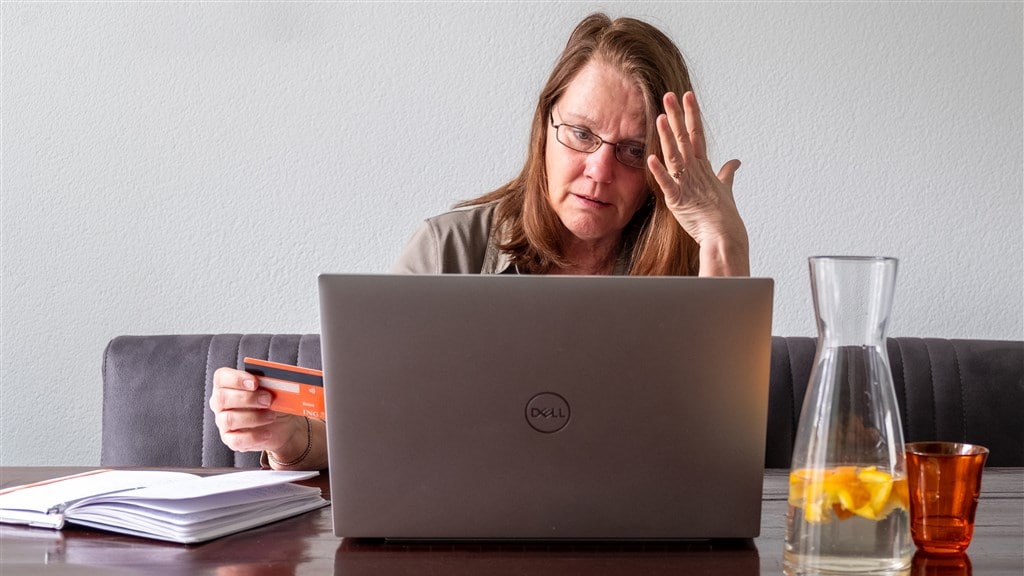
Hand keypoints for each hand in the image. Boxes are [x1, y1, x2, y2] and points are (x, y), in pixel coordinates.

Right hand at [209, 367, 320, 468]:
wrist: (283, 424)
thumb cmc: (274, 401)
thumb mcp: (275, 389)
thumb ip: (271, 382)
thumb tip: (278, 381)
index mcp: (228, 384)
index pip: (222, 377)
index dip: (236, 379)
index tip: (255, 382)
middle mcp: (221, 402)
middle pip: (222, 398)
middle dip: (248, 398)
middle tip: (268, 400)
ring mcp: (223, 421)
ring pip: (228, 419)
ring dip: (253, 417)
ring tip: (271, 416)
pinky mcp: (230, 439)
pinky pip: (236, 440)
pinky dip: (254, 437)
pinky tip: (267, 433)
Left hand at [647, 91, 748, 275]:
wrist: (726, 238)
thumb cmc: (725, 217)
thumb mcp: (726, 190)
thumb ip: (727, 173)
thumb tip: (736, 161)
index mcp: (704, 168)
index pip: (697, 135)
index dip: (691, 114)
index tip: (687, 96)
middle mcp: (696, 172)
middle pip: (685, 139)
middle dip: (677, 116)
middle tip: (669, 95)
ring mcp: (687, 185)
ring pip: (676, 156)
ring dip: (667, 137)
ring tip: (660, 117)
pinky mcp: (679, 201)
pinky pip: (668, 184)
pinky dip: (659, 172)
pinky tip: (650, 158)